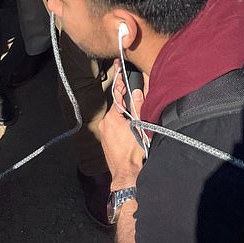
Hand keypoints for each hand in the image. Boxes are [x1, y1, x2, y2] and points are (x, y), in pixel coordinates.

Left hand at [101, 67, 146, 189]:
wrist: (127, 175)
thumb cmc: (134, 152)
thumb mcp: (140, 126)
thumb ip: (138, 107)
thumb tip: (136, 91)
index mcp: (112, 117)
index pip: (117, 94)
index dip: (121, 82)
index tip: (119, 67)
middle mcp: (105, 124)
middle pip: (117, 106)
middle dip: (125, 101)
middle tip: (133, 92)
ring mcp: (104, 134)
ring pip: (116, 118)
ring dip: (124, 115)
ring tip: (135, 117)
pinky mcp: (106, 142)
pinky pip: (114, 128)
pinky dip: (121, 125)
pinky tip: (130, 130)